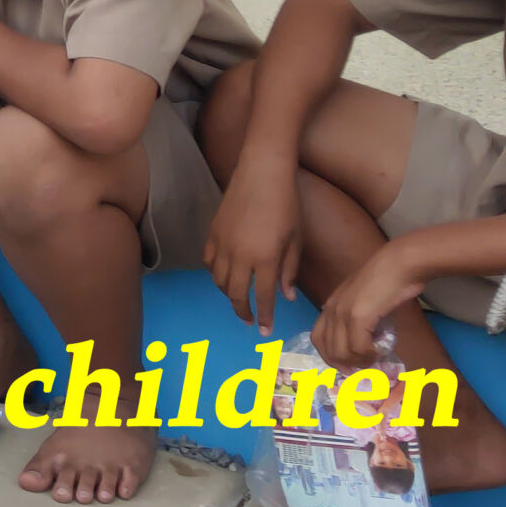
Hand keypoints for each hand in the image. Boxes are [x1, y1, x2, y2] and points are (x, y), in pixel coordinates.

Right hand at [201, 158, 302, 331]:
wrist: (261, 174)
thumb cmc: (287, 204)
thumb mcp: (296, 240)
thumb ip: (289, 270)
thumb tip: (286, 296)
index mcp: (266, 259)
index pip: (263, 297)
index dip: (265, 317)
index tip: (265, 331)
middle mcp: (241, 257)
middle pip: (236, 294)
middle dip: (243, 312)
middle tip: (249, 321)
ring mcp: (223, 245)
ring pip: (220, 281)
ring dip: (229, 295)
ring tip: (239, 299)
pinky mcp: (212, 234)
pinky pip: (209, 264)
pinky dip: (216, 275)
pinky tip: (225, 276)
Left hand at [312, 243, 426, 368]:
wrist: (400, 264)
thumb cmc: (388, 282)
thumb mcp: (365, 301)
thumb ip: (359, 319)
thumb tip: (364, 344)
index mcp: (331, 306)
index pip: (318, 339)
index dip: (330, 356)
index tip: (347, 366)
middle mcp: (331, 309)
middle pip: (327, 349)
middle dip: (344, 365)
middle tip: (363, 369)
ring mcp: (343, 312)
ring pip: (342, 352)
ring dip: (359, 361)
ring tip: (374, 359)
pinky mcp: (359, 316)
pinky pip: (359, 347)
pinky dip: (369, 355)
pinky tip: (380, 351)